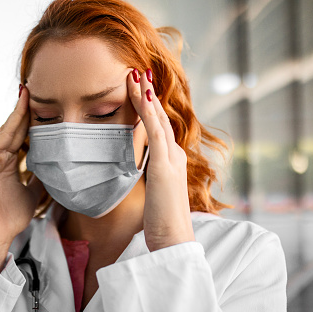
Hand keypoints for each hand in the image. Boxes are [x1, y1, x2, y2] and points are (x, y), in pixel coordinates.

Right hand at [0, 86, 42, 270]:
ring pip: (4, 131)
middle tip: (34, 89)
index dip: (34, 120)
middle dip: (26, 109)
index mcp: (12, 163)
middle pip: (16, 129)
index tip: (45, 104)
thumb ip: (40, 175)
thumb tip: (55, 164)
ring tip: (22, 93)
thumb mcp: (33, 191)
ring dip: (13, 112)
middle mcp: (0, 158)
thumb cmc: (12, 215)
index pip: (25, 136)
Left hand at [127, 69, 194, 251]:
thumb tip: (144, 166)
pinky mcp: (165, 166)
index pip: (159, 128)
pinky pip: (155, 133)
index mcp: (172, 161)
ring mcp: (172, 159)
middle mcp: (175, 155)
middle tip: (138, 71)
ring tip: (137, 74)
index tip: (140, 89)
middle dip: (148, 93)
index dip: (149, 108)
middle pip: (160, 118)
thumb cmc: (162, 220)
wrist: (173, 239)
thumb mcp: (155, 192)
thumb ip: (152, 175)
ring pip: (158, 120)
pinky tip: (143, 96)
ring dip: (147, 95)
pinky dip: (149, 113)